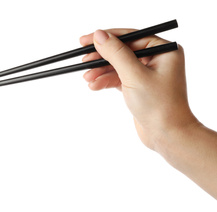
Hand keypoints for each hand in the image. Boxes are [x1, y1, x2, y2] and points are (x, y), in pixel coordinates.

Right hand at [80, 29, 197, 149]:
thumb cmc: (159, 106)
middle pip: (122, 51)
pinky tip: (94, 86)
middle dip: (102, 58)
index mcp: (164, 50)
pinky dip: (106, 82)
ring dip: (101, 72)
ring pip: (118, 66)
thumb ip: (116, 54)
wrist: (167, 135)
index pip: (130, 37)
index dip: (106, 38)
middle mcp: (157, 59)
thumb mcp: (134, 76)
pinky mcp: (138, 87)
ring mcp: (147, 74)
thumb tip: (99, 36)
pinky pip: (118, 79)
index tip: (86, 41)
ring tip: (87, 78)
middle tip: (83, 60)